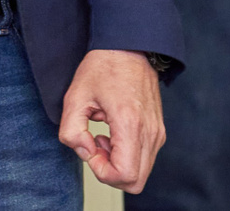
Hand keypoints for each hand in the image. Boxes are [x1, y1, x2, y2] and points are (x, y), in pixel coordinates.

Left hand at [58, 49, 163, 192]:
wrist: (128, 46)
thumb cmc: (103, 67)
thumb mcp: (75, 96)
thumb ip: (71, 131)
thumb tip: (85, 152)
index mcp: (130, 123)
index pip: (126, 175)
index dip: (102, 172)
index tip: (90, 149)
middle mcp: (150, 131)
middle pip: (136, 182)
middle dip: (110, 173)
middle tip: (95, 148)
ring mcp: (157, 132)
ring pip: (142, 173)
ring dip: (118, 164)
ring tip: (102, 138)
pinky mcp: (158, 130)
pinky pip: (145, 159)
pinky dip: (127, 156)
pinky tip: (112, 135)